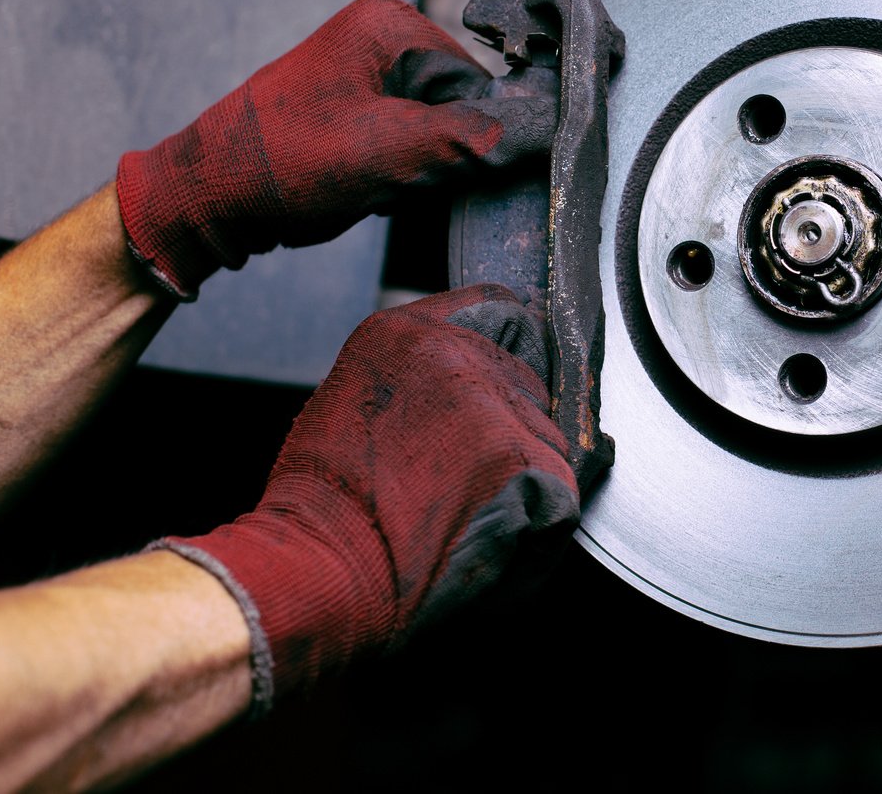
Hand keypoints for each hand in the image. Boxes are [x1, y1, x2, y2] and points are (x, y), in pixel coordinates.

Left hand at [116, 0, 556, 297]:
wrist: (208, 198)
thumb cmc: (283, 165)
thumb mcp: (389, 154)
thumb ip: (471, 140)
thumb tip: (546, 132)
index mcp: (391, 23)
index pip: (479, 86)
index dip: (469, 138)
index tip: (433, 171)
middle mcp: (383, 34)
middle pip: (461, 107)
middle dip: (439, 154)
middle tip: (393, 178)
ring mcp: (369, 69)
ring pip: (439, 131)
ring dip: (418, 169)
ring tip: (373, 181)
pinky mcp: (360, 104)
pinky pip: (411, 139)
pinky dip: (400, 171)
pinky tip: (367, 185)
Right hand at [154, 285, 607, 713]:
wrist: (320, 569)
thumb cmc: (321, 508)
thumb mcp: (350, 404)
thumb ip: (415, 381)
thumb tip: (462, 390)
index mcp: (404, 333)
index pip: (499, 312)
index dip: (508, 355)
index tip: (505, 388)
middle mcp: (456, 353)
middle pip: (529, 385)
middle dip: (513, 430)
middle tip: (466, 481)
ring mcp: (496, 404)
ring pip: (548, 440)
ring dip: (527, 479)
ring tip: (467, 514)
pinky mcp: (526, 459)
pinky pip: (561, 492)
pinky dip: (539, 524)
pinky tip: (488, 539)